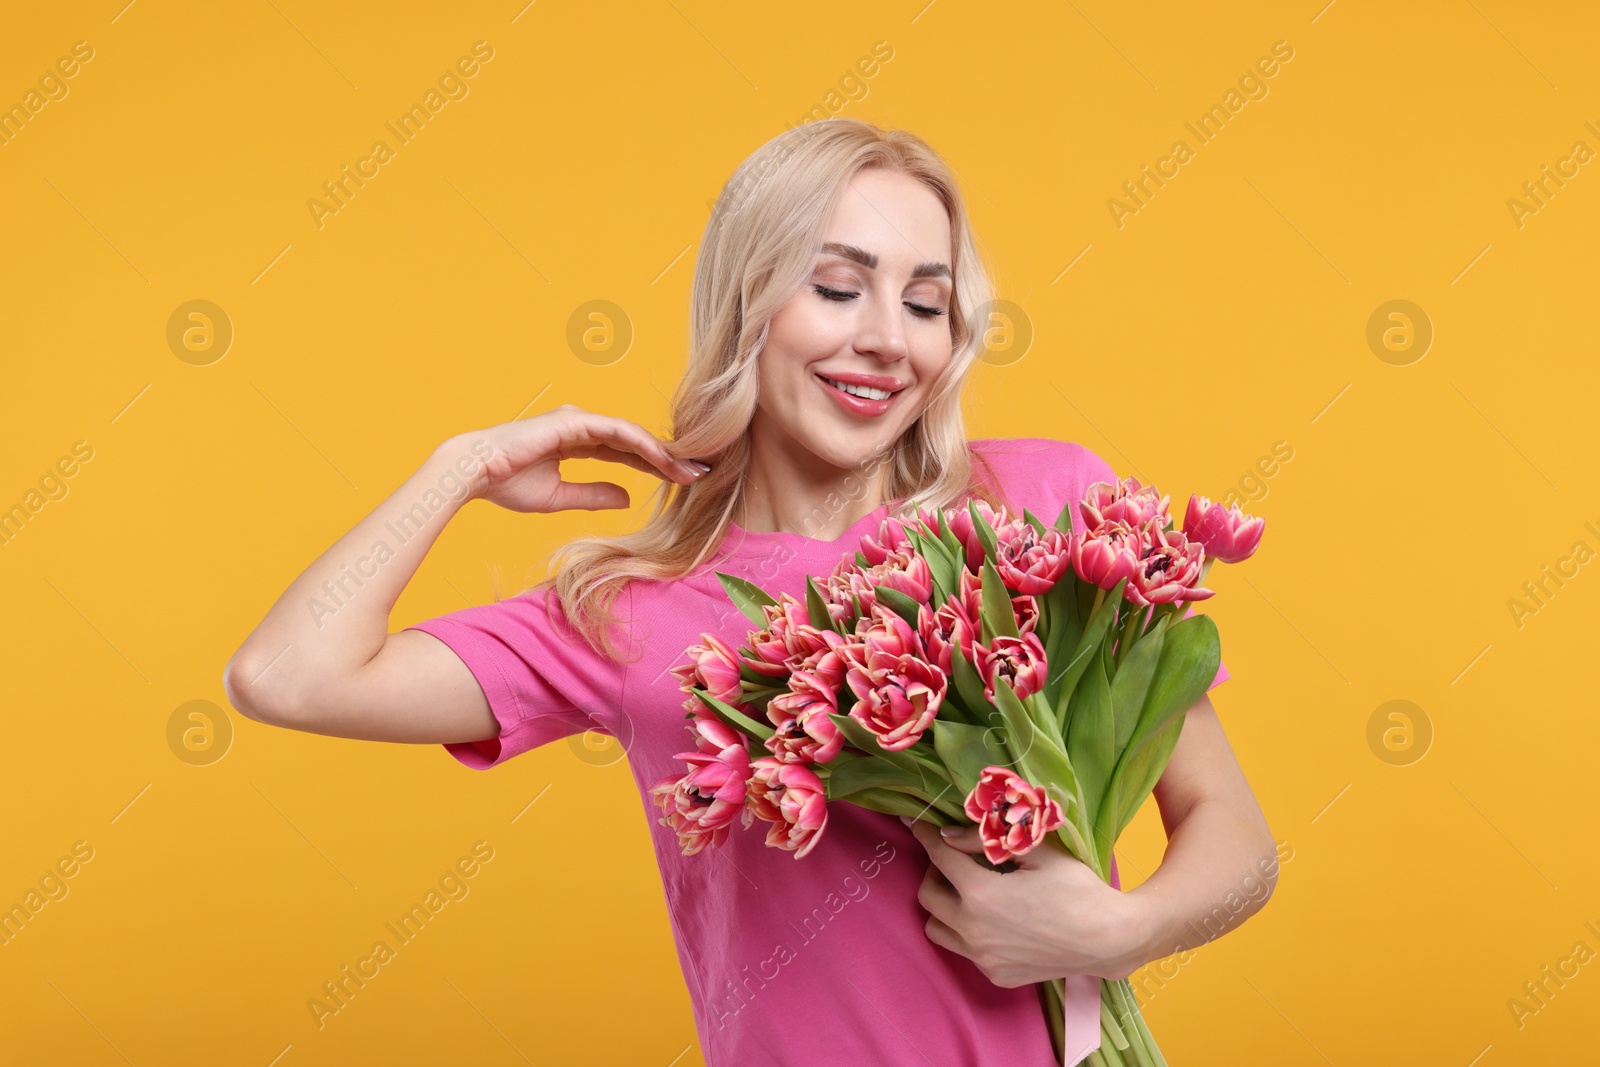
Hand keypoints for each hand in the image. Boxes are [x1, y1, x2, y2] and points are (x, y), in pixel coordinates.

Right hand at [450, 404, 710, 512]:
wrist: (473, 473)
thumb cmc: (506, 484)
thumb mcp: (560, 497)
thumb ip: (594, 495)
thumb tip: (627, 498)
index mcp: (577, 441)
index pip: (627, 453)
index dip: (655, 467)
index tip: (683, 482)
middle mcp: (581, 426)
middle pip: (636, 442)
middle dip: (668, 459)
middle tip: (700, 475)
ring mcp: (579, 420)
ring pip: (632, 435)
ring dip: (663, 453)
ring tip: (690, 471)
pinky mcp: (574, 421)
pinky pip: (617, 432)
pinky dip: (642, 445)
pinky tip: (664, 459)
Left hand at [903, 818, 1148, 985]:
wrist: (1109, 939)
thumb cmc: (1077, 888)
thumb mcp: (1036, 852)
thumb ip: (986, 840)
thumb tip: (949, 835)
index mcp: (981, 895)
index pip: (939, 857)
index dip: (925, 836)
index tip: (916, 824)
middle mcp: (974, 930)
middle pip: (928, 896)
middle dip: (935, 872)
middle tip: (956, 860)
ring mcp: (983, 958)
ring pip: (937, 928)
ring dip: (944, 906)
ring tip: (968, 892)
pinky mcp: (996, 975)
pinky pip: (964, 950)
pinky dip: (967, 931)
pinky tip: (993, 919)